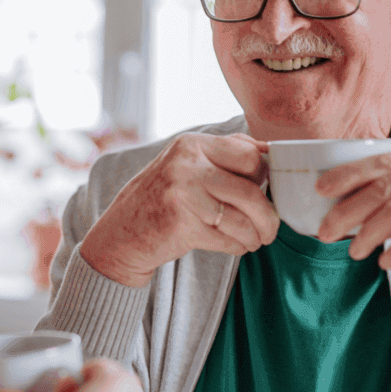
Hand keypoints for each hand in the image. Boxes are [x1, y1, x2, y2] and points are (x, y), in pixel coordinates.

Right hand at [81, 133, 279, 286]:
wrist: (121, 234)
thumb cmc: (161, 198)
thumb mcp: (185, 163)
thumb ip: (224, 153)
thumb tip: (268, 151)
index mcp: (191, 144)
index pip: (249, 155)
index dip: (264, 176)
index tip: (264, 191)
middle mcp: (186, 165)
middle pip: (251, 190)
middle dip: (267, 214)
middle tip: (269, 226)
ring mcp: (183, 196)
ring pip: (243, 219)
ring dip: (255, 236)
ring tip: (253, 240)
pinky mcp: (183, 226)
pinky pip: (229, 240)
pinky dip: (238, 247)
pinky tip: (234, 246)